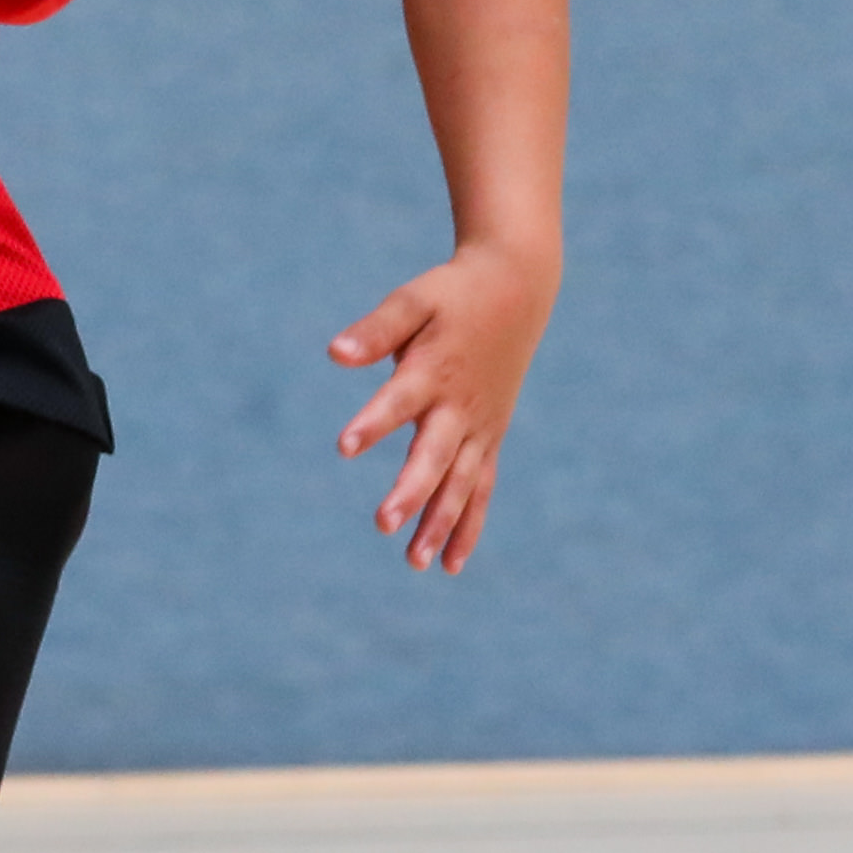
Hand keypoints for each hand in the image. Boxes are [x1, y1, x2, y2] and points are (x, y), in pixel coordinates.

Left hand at [329, 240, 555, 570]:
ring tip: (416, 563)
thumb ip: (377, 329)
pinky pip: (481, 488)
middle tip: (383, 524)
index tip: (344, 446)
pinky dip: (468, 524)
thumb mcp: (413, 300)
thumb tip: (336, 354)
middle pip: (435, 455)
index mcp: (435, 370)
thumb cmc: (453, 295)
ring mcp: (480, 426)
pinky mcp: (490, 437)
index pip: (399, 400)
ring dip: (441, 523)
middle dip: (411, 491)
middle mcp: (459, 406)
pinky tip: (450, 564)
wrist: (517, 288)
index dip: (373, 423)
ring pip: (462, 483)